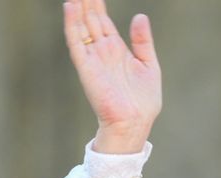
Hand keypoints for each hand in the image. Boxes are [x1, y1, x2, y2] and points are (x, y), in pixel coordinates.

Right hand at [62, 0, 161, 152]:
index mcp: (116, 50)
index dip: (98, 5)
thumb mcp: (149, 65)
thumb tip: (139, 16)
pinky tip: (71, 7)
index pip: (103, 21)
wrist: (135, 123)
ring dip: (77, 8)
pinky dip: (72, 24)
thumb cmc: (144, 102)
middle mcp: (102, 52)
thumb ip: (143, 41)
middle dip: (86, 2)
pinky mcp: (86, 67)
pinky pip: (76, 42)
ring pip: (81, 26)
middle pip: (90, 19)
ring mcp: (93, 58)